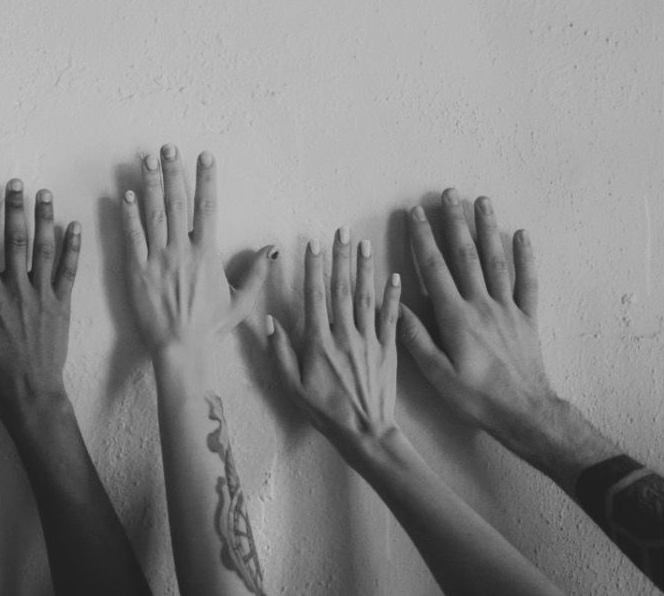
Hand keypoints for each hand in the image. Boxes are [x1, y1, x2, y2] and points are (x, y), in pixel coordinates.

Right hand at [0, 180, 80, 417]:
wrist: (31, 394)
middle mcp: (17, 290)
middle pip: (15, 240)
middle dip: (14, 209)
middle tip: (15, 183)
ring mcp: (43, 296)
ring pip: (44, 249)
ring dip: (44, 219)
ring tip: (43, 193)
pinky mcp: (62, 305)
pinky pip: (69, 271)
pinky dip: (72, 247)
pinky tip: (74, 225)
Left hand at [122, 145, 275, 362]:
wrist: (180, 348)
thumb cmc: (210, 327)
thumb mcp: (240, 302)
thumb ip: (256, 274)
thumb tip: (271, 249)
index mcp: (207, 255)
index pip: (208, 208)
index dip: (206, 179)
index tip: (204, 155)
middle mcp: (182, 251)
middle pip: (177, 203)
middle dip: (173, 172)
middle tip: (167, 147)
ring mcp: (158, 260)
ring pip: (153, 214)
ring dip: (149, 184)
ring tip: (146, 159)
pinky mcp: (137, 271)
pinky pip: (132, 237)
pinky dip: (129, 215)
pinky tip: (126, 194)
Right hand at [266, 230, 401, 457]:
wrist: (365, 433)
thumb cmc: (325, 412)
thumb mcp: (292, 387)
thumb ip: (279, 353)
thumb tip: (269, 321)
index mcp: (319, 343)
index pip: (315, 297)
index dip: (313, 268)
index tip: (313, 244)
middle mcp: (344, 336)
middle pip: (342, 289)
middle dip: (340, 258)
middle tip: (341, 231)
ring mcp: (369, 342)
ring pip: (366, 297)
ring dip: (365, 268)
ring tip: (364, 243)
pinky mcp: (388, 350)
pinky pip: (390, 318)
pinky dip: (392, 296)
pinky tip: (394, 276)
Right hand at [396, 189, 558, 451]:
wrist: (524, 412)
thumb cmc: (475, 397)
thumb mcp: (435, 373)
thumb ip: (414, 336)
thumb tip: (393, 303)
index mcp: (455, 317)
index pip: (435, 268)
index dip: (423, 238)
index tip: (415, 213)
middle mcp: (481, 305)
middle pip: (466, 255)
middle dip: (454, 222)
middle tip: (448, 193)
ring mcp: (507, 309)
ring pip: (496, 260)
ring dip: (487, 228)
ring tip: (481, 201)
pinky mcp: (526, 318)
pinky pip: (527, 282)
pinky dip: (525, 257)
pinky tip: (521, 236)